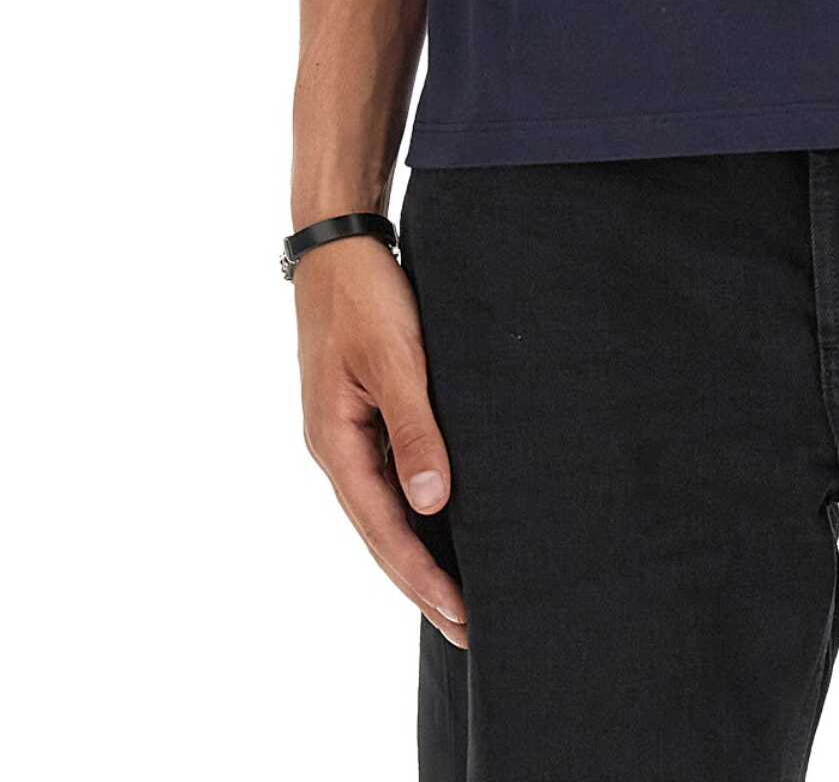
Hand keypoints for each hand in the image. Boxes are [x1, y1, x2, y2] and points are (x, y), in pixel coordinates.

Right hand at [296, 237, 467, 647]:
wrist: (339, 244)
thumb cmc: (365, 295)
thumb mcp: (395, 359)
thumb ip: (413, 430)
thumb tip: (431, 503)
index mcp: (335, 444)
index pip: (384, 530)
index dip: (422, 577)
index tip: (460, 616)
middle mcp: (335, 448)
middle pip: (381, 532)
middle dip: (422, 582)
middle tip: (468, 629)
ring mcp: (346, 432)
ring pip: (384, 509)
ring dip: (419, 551)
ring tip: (458, 593)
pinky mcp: (361, 413)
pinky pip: (388, 476)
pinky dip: (414, 509)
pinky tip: (442, 521)